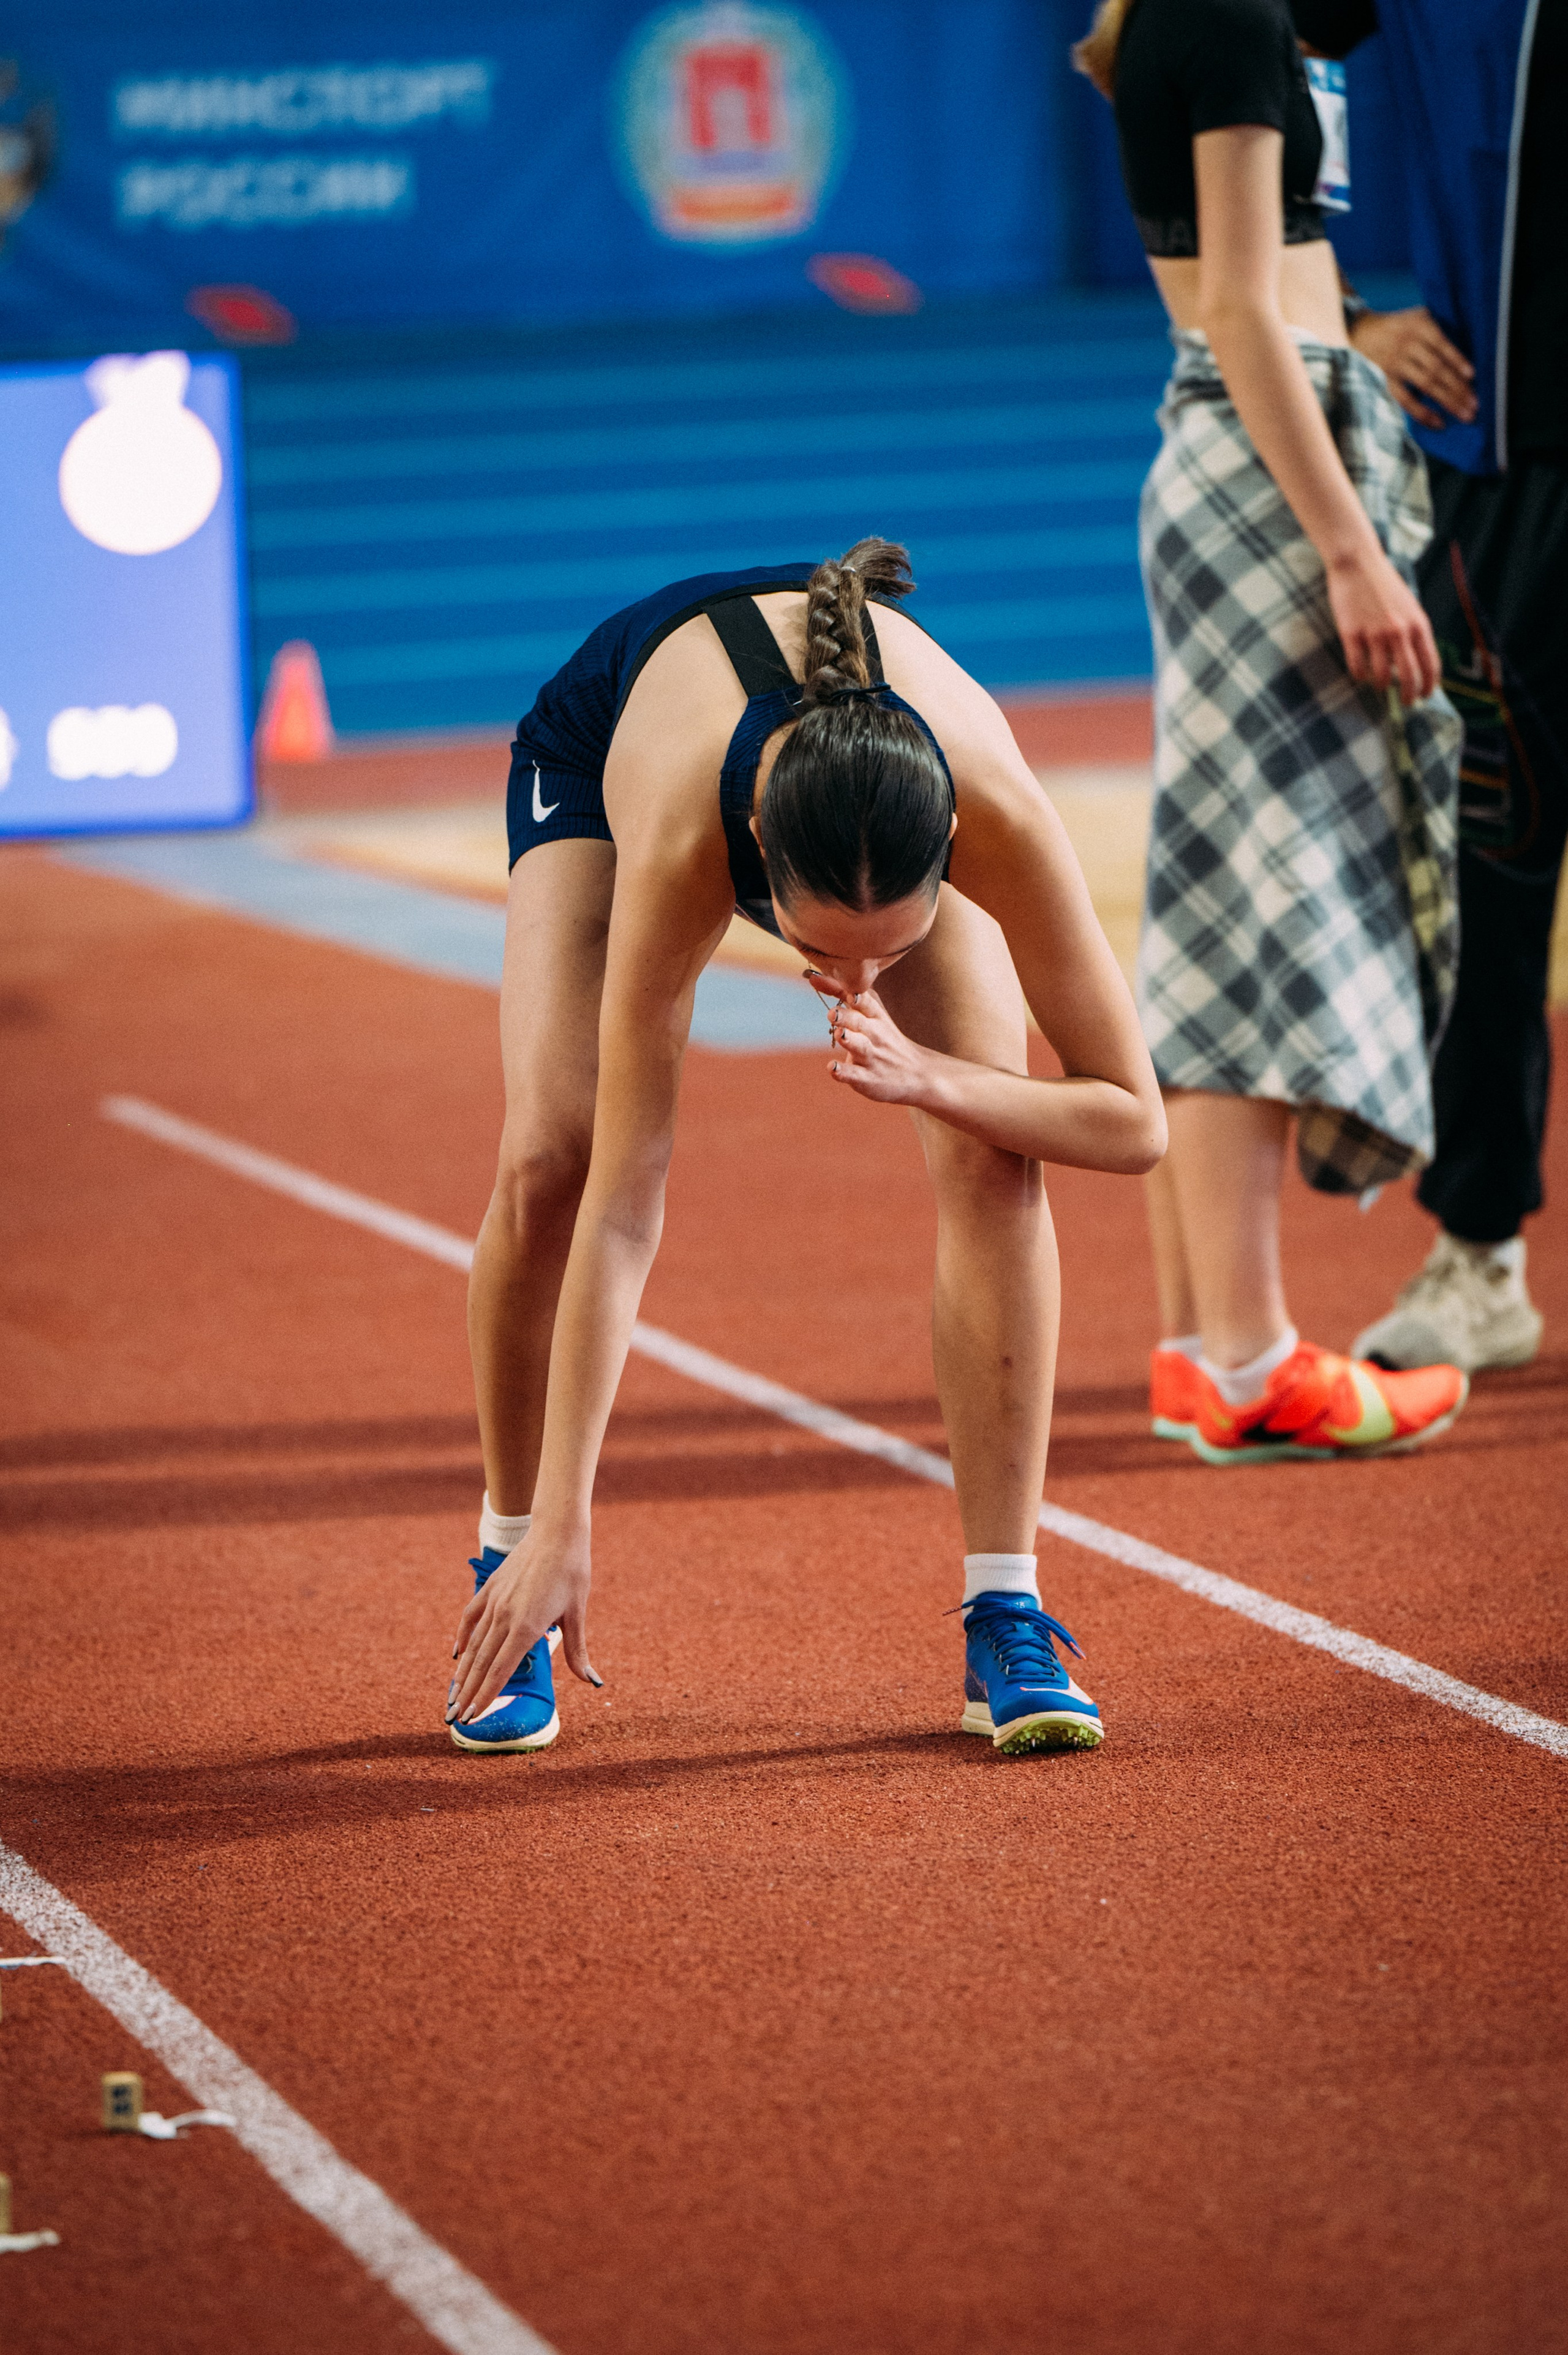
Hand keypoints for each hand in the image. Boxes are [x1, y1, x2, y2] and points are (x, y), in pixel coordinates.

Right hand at [447, 1521, 599, 1727]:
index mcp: (526, 1626)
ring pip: (473, 1644)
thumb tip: (591, 1681)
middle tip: (455, 1717)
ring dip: (463, 1672)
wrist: (557, 1530)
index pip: (500, 1671)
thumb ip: (576, 1651)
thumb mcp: (577, 1613)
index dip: (485, 1696)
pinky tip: (457, 1654)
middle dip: (468, 1693)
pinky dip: (463, 1638)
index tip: (472, 1716)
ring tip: (453, 1694)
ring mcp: (494, 1601)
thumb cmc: (572, 1570)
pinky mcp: (490, 1587)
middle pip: (481, 1663)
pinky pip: (470, 1618)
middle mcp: (505, 1616)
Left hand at [807, 974, 932, 1104]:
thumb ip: (843, 994)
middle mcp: (875, 1035)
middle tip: (832, 1013)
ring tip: (840, 1035)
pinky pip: (854, 1075)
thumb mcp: (872, 1014)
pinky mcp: (867, 1078)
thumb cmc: (885, 1039)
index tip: (844, 990)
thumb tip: (813, 977)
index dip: (854, 995)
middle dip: (847, 1017)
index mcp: (876, 1017)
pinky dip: (843, 1072)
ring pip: (860, 1047)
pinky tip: (832, 1068)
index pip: (865, 1002)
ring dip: (849, 1040)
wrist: (917, 1074)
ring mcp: (872, 1058)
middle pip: (861, 1023)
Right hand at [1326, 545, 1440, 702]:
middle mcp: (1399, 632)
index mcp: (1418, 624)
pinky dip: (1360, 675)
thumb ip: (1413, 631)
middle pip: (1409, 676)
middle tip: (1408, 703)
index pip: (1430, 664)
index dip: (1430, 684)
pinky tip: (1361, 674)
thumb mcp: (1408, 605)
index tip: (1427, 694)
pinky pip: (1357, 667)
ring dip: (1382, 686)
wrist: (1358, 562)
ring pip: (1382, 676)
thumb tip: (1414, 661)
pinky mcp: (1352, 634)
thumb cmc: (1384, 584)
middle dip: (1410, 695)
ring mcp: (1375, 634)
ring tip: (1381, 686)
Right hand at [1349, 306, 1476, 429]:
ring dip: (1447, 401)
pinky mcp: (1387, 380)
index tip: (1472, 376)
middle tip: (1475, 405)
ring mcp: (1396, 364)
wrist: (1363, 331)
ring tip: (1465, 415)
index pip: (1442, 345)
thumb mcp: (1419, 316)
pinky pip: (1405, 400)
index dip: (1457, 361)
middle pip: (1436, 369)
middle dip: (1458, 388)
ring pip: (1426, 385)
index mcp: (1419, 326)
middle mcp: (1407, 345)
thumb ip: (1438, 329)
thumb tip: (1464, 353)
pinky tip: (1439, 423)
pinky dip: (1422, 413)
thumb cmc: (1400, 325)